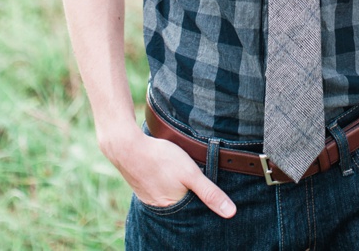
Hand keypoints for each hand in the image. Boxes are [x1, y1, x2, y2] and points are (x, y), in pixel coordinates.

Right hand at [103, 128, 235, 216]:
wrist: (127, 146)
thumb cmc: (161, 158)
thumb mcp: (191, 173)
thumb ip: (210, 193)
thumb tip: (231, 213)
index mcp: (172, 207)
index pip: (193, 212)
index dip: (201, 204)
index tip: (206, 193)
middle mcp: (159, 207)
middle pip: (180, 204)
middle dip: (188, 197)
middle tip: (192, 183)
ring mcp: (147, 197)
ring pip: (168, 196)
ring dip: (175, 190)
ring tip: (180, 179)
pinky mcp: (140, 186)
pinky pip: (156, 189)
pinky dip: (163, 184)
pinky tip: (165, 174)